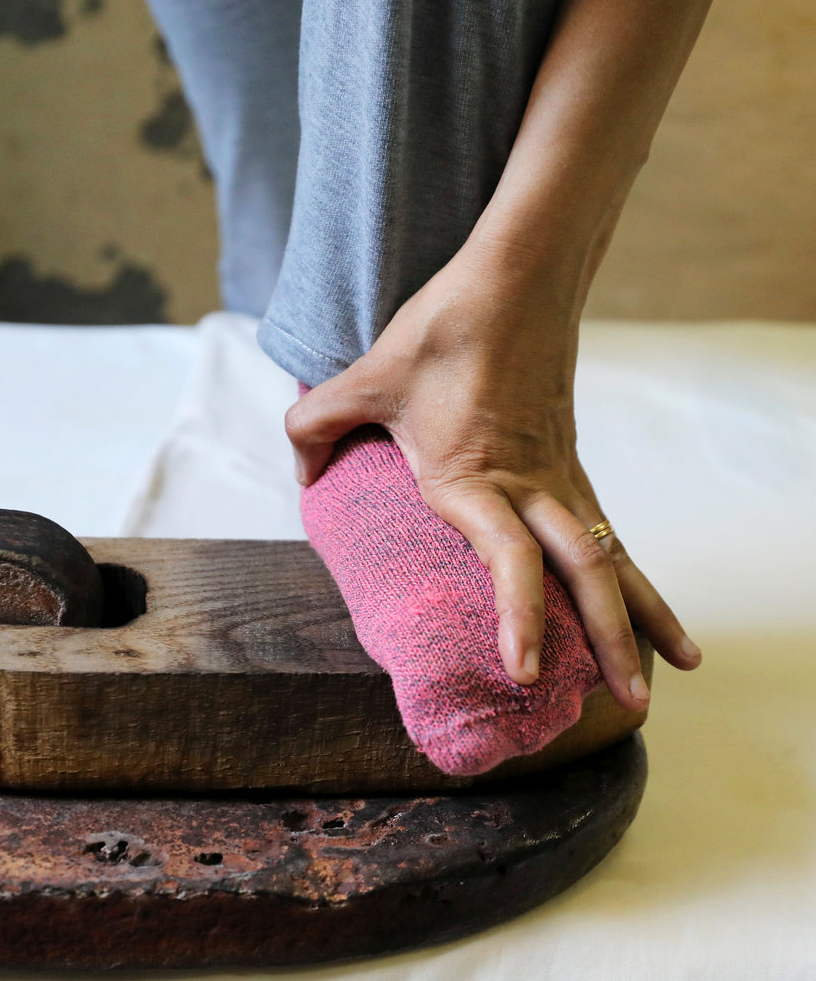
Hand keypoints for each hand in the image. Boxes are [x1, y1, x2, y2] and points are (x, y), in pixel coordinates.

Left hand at [285, 238, 701, 710]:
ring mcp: (560, 474)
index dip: (521, 615)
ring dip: (642, 615)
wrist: (516, 276)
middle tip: (630, 705)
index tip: (528, 671)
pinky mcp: (571, 462)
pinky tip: (644, 603)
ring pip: (612, 555)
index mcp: (474, 474)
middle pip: (585, 571)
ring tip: (677, 669)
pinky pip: (608, 528)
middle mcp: (529, 484)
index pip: (510, 557)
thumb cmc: (445, 327)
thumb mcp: (366, 376)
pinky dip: (632, 572)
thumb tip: (304, 467)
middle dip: (611, 640)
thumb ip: (318, 424)